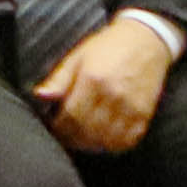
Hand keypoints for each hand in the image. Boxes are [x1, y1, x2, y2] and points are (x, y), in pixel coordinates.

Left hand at [34, 12, 179, 153]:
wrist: (145, 41)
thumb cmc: (108, 47)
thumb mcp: (78, 56)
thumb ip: (59, 79)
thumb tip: (40, 96)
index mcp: (92, 79)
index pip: (71, 115)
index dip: (60, 128)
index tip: (55, 129)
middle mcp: (113, 95)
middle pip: (88, 131)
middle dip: (73, 138)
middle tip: (66, 137)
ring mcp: (131, 106)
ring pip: (107, 140)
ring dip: (92, 145)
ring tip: (83, 140)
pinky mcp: (145, 113)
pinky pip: (128, 140)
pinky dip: (115, 145)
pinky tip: (105, 139)